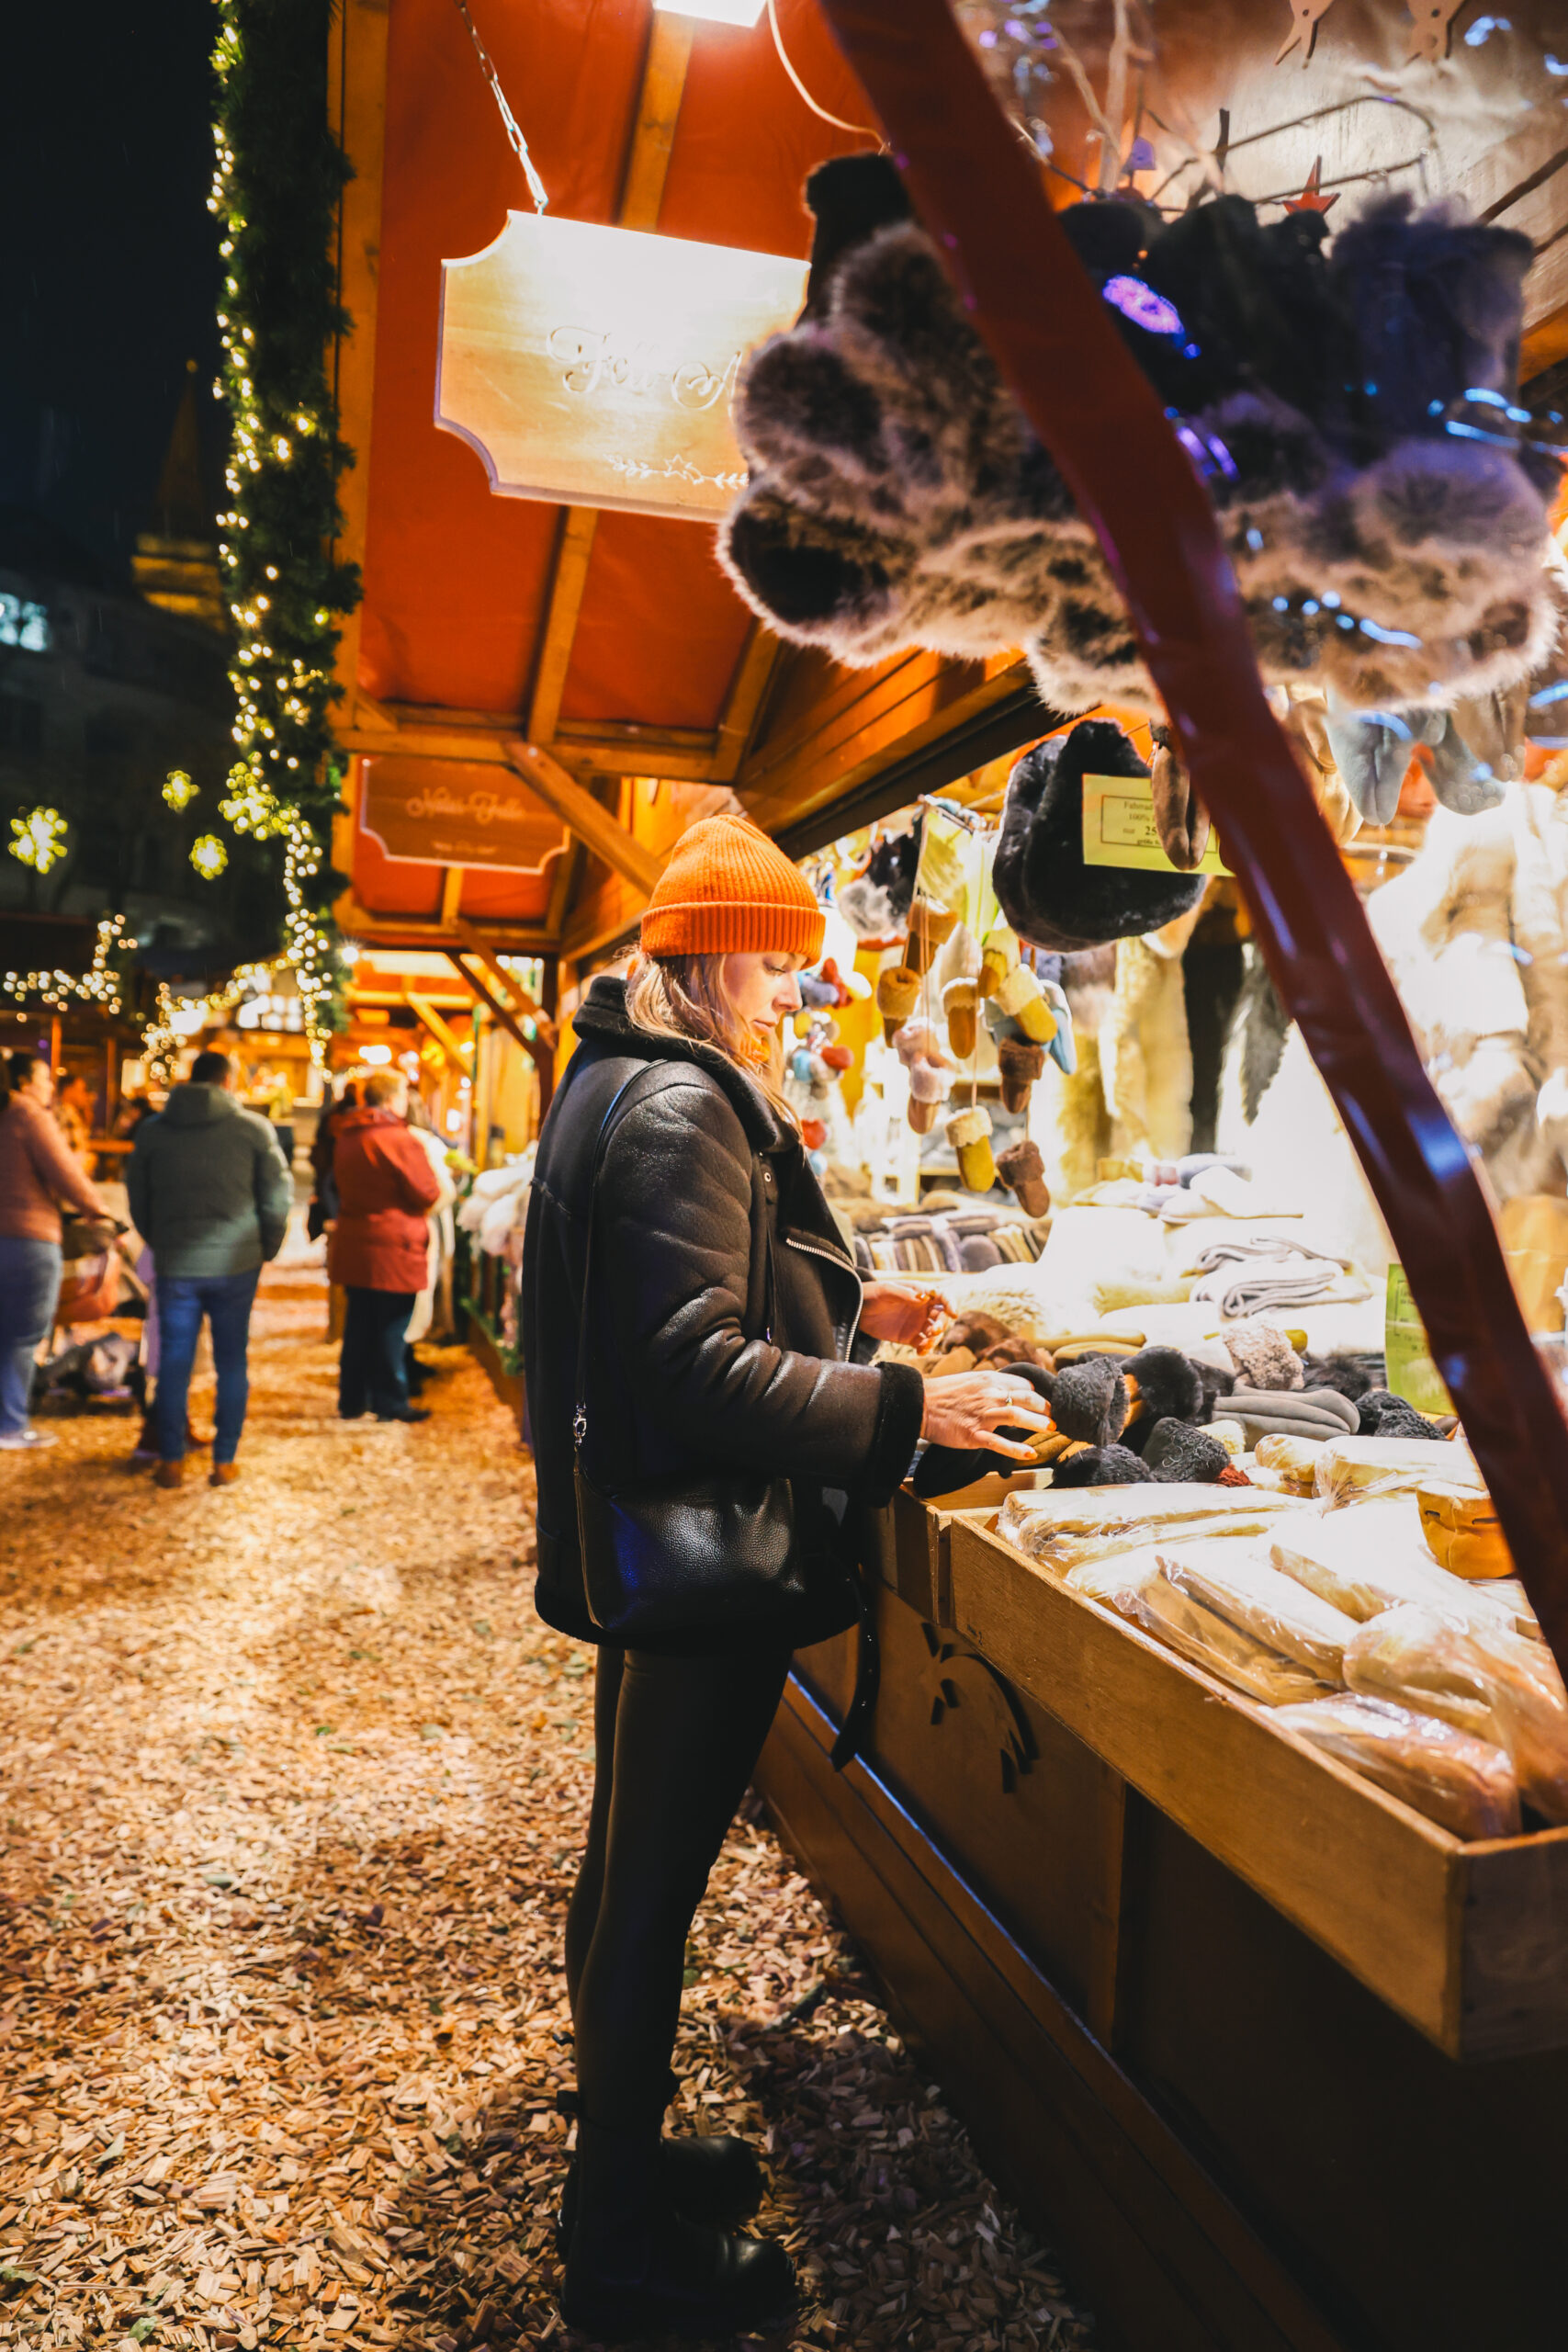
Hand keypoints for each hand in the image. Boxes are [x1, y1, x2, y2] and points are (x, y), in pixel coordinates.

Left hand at [859, 1280, 945, 1350]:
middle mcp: (922, 1308)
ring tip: (924, 1344)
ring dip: (935, 1339)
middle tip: (932, 1331)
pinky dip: (926, 1349)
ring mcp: (917, 1323)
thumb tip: (923, 1298)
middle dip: (942, 1324)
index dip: (951, 1303)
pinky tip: (920, 1352)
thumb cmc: (871, 1294)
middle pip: (942, 1316)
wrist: (856, 1310)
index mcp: (920, 1293)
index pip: (942, 1296)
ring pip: (935, 1332)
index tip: (953, 1313)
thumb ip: (904, 1293)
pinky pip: (924, 1344)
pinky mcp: (910, 1337)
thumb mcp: (885, 1290)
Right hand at [921, 1371, 1054, 1462]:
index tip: (1045, 1405)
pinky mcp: (973, 1434)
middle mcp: (990, 1395)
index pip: (1024, 1385)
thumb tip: (1009, 1391)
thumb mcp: (971, 1380)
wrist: (920, 1404)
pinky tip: (1030, 1454)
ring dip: (1038, 1423)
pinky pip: (999, 1442)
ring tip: (1051, 1429)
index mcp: (990, 1380)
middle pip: (1027, 1398)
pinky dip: (1016, 1449)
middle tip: (1056, 1417)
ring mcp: (982, 1415)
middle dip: (1046, 1408)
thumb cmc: (945, 1393)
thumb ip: (991, 1385)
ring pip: (1017, 1416)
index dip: (1037, 1395)